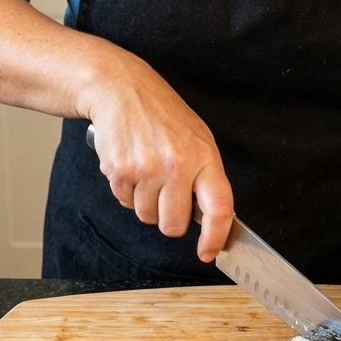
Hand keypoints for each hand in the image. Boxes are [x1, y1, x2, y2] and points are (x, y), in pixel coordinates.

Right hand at [84, 50, 233, 261]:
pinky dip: (126, 191)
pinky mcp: (120, 171)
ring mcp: (147, 169)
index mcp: (204, 155)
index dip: (216, 237)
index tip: (209, 252)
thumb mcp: (196, 137)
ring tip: (147, 169)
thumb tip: (209, 218)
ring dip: (146, 202)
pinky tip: (130, 164)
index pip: (220, 207)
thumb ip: (205, 176)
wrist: (122, 89)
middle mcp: (177, 164)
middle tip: (166, 192)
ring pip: (147, 217)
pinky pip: (124, 203)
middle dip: (169, 218)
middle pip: (174, 225)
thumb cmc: (162, 114)